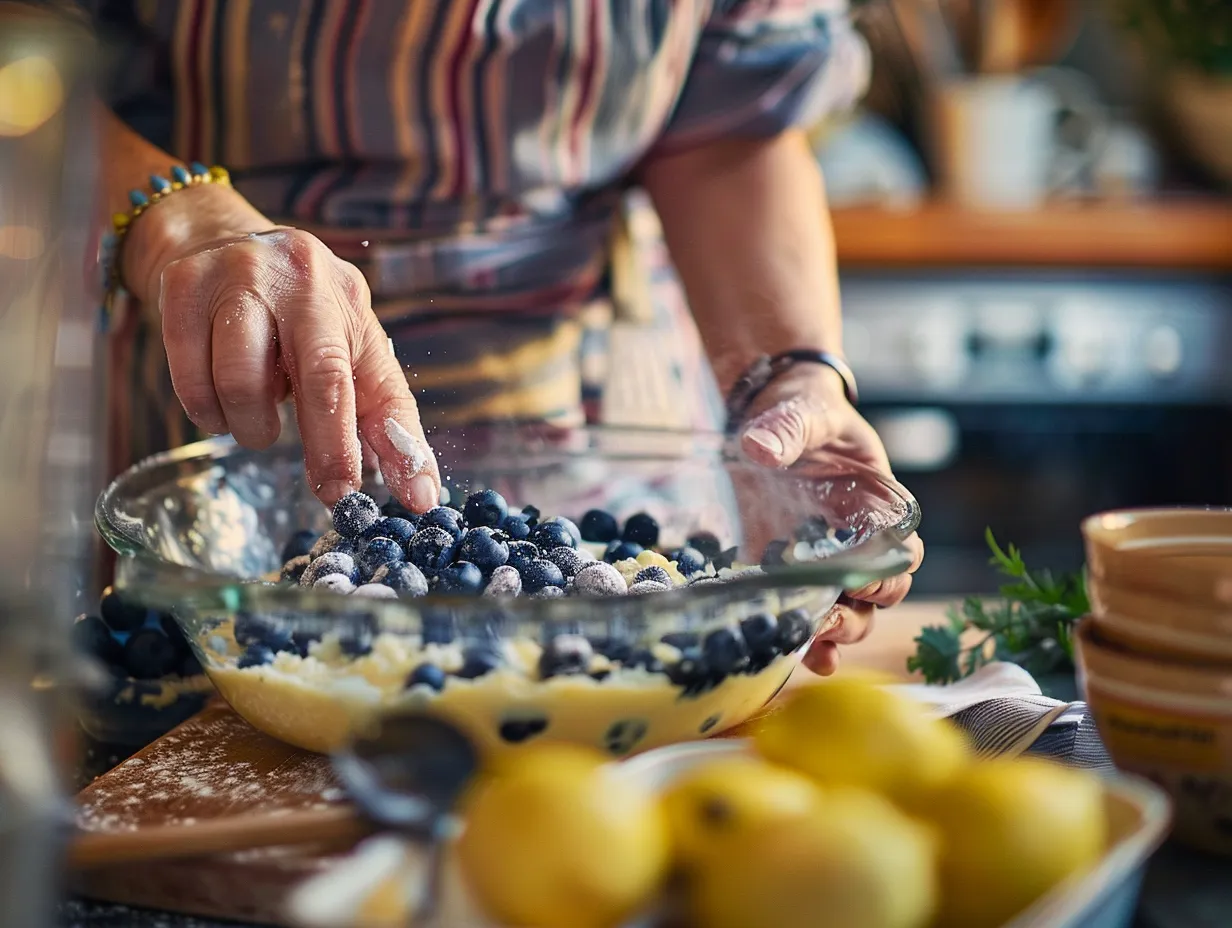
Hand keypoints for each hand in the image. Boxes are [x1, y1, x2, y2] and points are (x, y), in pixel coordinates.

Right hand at [124, 184, 440, 510]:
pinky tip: (220, 398)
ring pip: (240, 385)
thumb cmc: (296, 314)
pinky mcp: (182, 287)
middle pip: (316, 379)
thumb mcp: (351, 350)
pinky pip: (190, 381)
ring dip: (250, 427)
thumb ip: (385, 419)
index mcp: (346, 297)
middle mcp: (299, 278)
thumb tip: (420, 491)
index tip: (380, 498)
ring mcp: (237, 276)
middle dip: (325, 449)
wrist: (216, 239)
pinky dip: (207, 411)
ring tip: (260, 418)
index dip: (372, 447)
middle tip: (326, 487)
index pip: (364, 382)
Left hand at [736, 363, 924, 675]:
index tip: (865, 582)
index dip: (892, 575)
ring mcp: (824, 563)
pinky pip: (804, 613)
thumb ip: (788, 427)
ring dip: (833, 635)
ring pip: (847, 614)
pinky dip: (802, 641)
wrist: (770, 410)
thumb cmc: (804, 409)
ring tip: (810, 644)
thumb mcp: (804, 411)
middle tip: (827, 620)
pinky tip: (790, 658)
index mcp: (879, 509)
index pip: (904, 555)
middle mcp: (858, 544)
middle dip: (858, 615)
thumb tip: (759, 447)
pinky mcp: (786, 571)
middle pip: (878, 597)